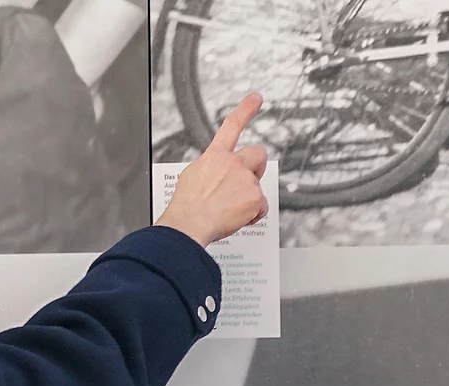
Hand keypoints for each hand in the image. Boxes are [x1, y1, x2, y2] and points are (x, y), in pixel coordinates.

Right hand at [155, 94, 269, 247]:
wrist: (189, 224)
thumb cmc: (187, 206)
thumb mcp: (191, 176)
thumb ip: (209, 169)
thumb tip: (215, 174)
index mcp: (214, 156)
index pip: (232, 125)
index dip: (246, 109)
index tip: (256, 98)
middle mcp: (233, 163)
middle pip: (259, 153)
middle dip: (257, 166)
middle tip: (248, 180)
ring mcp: (246, 179)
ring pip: (258, 186)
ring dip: (249, 197)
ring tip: (230, 209)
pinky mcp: (255, 197)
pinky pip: (262, 207)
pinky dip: (252, 214)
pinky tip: (237, 218)